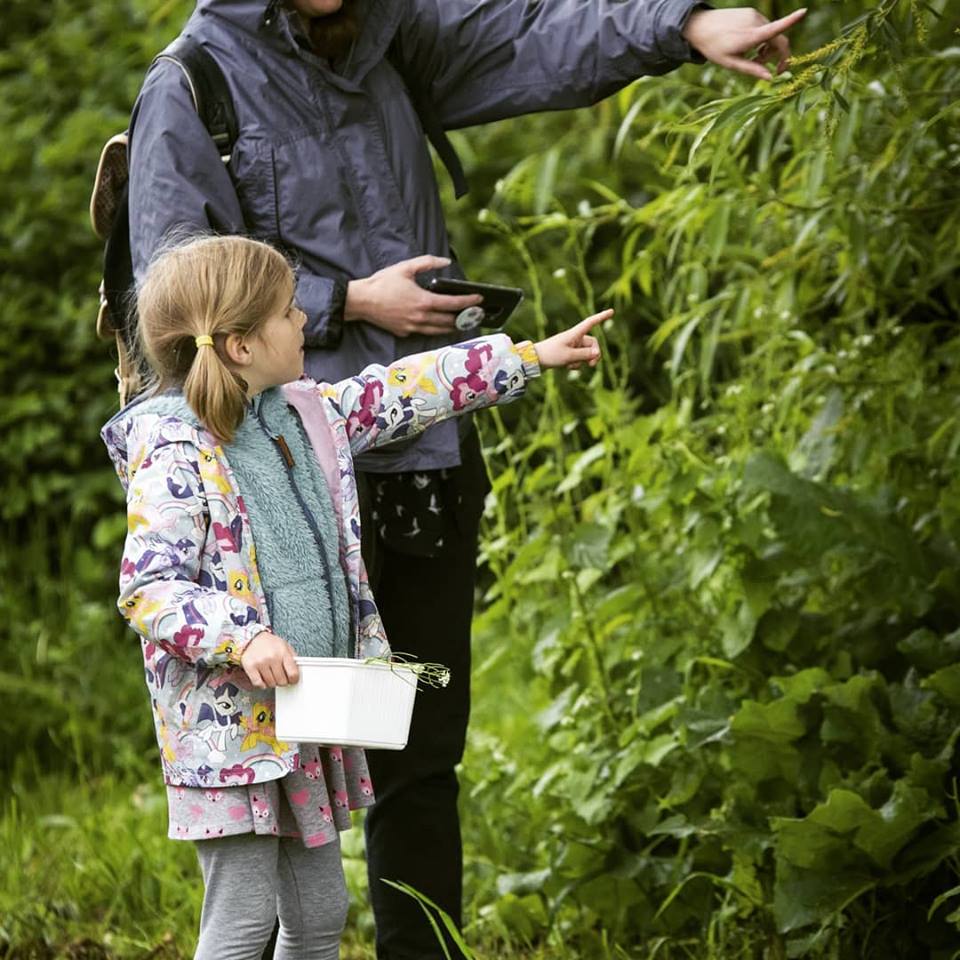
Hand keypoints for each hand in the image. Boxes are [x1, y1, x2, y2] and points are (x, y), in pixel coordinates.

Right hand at [240, 631, 299, 688]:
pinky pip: (258, 684)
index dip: (294, 679)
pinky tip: (263, 678)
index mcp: (283, 652)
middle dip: (283, 681)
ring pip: (271, 684)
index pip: (293, 674)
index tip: (292, 680)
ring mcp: (260, 663)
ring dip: (272, 682)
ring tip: (271, 675)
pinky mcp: (250, 667)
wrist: (253, 638)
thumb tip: (298, 673)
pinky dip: (262, 684)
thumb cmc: (270, 644)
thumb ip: (292, 659)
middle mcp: (272, 657)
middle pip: (282, 681)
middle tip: (281, 677)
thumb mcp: (285, 646)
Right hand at [345, 256, 482, 336]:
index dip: (468, 302)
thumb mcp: (405, 267)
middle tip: (475, 313)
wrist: (361, 301)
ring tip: (463, 321)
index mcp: (423, 301)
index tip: (479, 299)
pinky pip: (425, 332)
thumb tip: (446, 261)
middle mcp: (421, 318)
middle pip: (449, 321)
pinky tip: (440, 324)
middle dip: (464, 317)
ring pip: (439, 331)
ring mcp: (413, 327)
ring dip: (452, 326)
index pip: (453, 304)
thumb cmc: (382, 284)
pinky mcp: (405, 332)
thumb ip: (428, 262)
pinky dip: (436, 329)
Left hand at [534, 309, 611, 369]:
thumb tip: (598, 353)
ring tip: (569, 365)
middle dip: (593, 355)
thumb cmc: (550, 355)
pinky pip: (578, 359)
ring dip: (582, 361)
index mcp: (575, 333)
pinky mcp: (569, 353)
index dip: (601, 317)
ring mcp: (572, 346)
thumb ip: (585, 355)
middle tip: (591, 365)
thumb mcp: (569, 356)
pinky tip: (565, 367)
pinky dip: (575, 364)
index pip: (591, 323)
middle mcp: (575, 338)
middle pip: (593, 344)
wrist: (534, 360)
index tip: (612, 311)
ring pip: (586, 354)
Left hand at [682, 7, 806, 79]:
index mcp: (750, 36)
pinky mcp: (751, 12)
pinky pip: (764, 27)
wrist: (700, 26)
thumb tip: (770, 78)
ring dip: (768, 48)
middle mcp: (755, 22)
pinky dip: (763, 39)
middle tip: (768, 69)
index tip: (803, 12)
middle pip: (778, 39)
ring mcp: (754, 15)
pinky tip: (749, 45)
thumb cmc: (714, 48)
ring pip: (771, 34)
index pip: (774, 28)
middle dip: (777, 55)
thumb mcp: (731, 64)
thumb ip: (752, 70)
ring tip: (754, 57)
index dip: (790, 20)